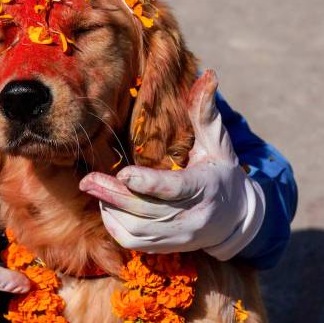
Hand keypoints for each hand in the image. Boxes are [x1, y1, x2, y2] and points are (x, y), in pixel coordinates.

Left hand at [79, 70, 265, 259]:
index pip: (174, 188)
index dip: (148, 184)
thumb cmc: (220, 169)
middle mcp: (195, 217)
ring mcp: (182, 237)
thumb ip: (205, 112)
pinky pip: (134, 242)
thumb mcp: (217, 141)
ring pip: (138, 230)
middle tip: (86, 180)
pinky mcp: (168, 247)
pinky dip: (115, 226)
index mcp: (207, 187)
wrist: (237, 217)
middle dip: (114, 195)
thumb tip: (208, 75)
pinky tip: (107, 206)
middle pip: (148, 210)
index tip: (124, 174)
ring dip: (111, 210)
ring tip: (95, 188)